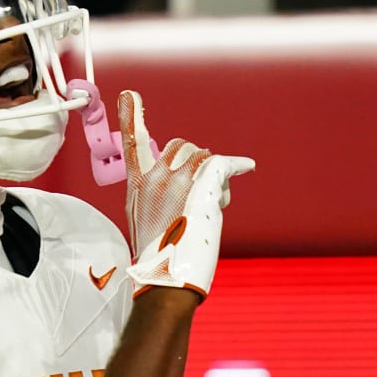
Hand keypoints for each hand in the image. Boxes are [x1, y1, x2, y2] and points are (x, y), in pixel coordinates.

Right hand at [120, 90, 254, 298]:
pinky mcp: (201, 190)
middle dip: (197, 161)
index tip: (130, 95)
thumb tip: (177, 185)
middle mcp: (154, 179)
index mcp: (137, 187)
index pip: (132, 145)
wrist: (165, 281)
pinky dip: (236, 165)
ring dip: (214, 176)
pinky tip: (246, 165)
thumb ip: (155, 196)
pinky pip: (221, 164)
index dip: (131, 118)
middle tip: (203, 187)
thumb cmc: (160, 259)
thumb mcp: (144, 223)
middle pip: (181, 147)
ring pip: (203, 156)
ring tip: (213, 204)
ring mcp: (177, 183)